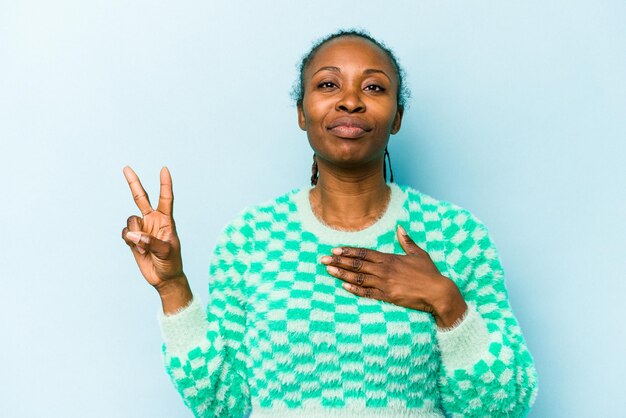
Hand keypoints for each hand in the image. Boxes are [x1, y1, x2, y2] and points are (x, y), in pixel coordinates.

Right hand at [121, 166, 189, 304]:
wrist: (164, 278)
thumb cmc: (171, 262)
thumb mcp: (166, 251)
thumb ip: (150, 242)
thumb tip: (133, 234)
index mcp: (166, 220)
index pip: (166, 198)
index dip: (165, 184)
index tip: (164, 169)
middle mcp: (153, 220)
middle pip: (141, 198)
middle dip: (133, 183)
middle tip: (126, 168)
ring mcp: (142, 229)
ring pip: (130, 220)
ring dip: (134, 233)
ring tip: (144, 246)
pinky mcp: (132, 238)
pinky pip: (125, 233)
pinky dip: (129, 240)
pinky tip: (137, 248)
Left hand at [321, 225, 466, 326]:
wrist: (437, 292)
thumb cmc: (429, 273)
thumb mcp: (418, 254)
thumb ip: (406, 241)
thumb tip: (400, 228)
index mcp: (390, 259)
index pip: (364, 253)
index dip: (349, 251)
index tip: (335, 249)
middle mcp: (384, 270)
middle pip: (357, 265)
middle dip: (339, 261)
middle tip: (323, 260)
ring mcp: (385, 284)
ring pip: (359, 278)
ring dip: (342, 275)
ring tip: (328, 271)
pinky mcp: (387, 297)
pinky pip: (368, 293)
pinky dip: (355, 290)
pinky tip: (344, 287)